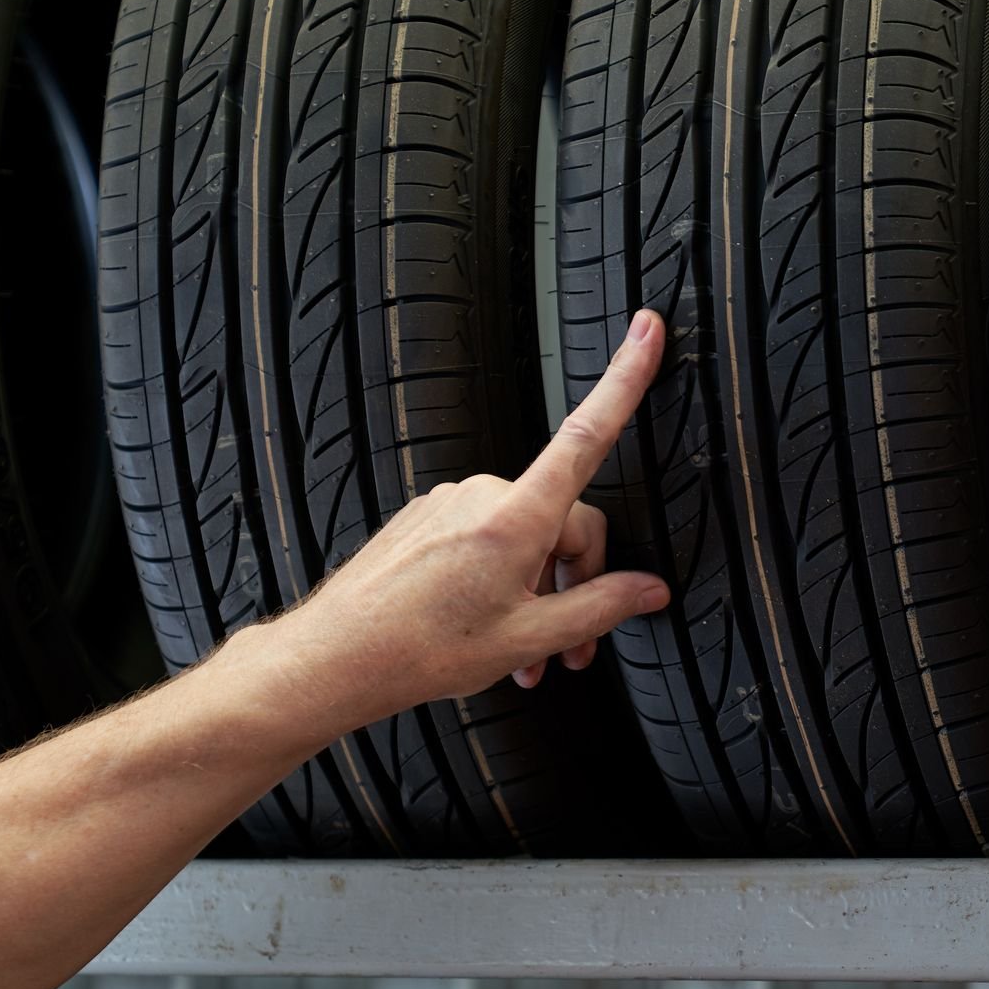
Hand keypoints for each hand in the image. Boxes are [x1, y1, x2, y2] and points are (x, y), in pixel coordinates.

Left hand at [253, 310, 670, 730]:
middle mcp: (483, 495)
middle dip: (575, 583)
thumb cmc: (421, 649)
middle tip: (570, 649)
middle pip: (565, 520)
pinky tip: (488, 626)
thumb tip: (650, 590)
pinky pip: (486, 538)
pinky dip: (500, 580)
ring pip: (525, 536)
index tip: (646, 331)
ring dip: (536, 590)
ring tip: (525, 654)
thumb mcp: (529, 638)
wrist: (338, 658)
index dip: (625, 380)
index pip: (587, 435)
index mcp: (515, 519)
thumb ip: (600, 608)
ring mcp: (451, 501)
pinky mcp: (428, 516)